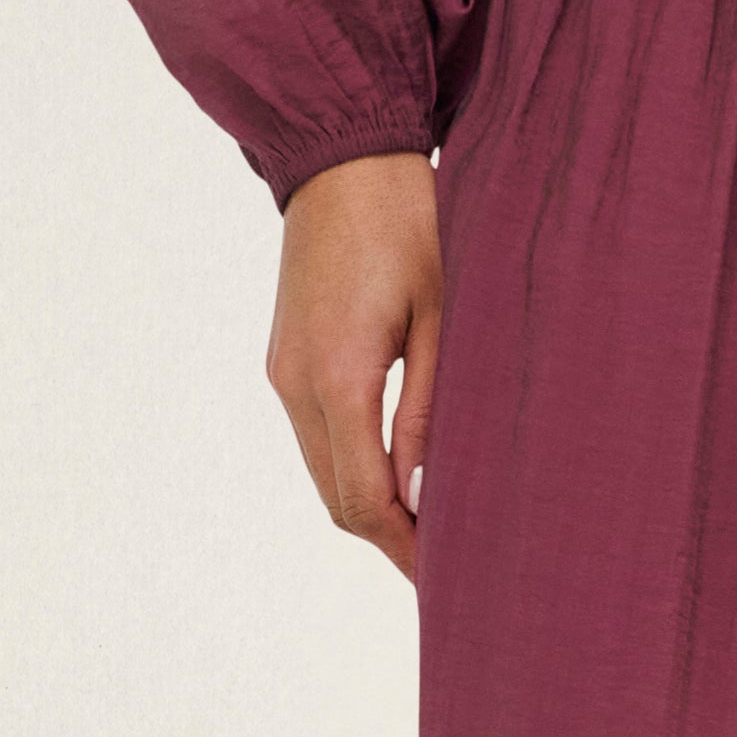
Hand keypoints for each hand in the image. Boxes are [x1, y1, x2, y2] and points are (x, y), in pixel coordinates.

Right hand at [265, 152, 443, 579]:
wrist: (341, 155)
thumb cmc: (410, 222)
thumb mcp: (444, 316)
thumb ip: (431, 412)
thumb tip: (423, 496)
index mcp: (338, 376)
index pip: (365, 500)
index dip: (407, 549)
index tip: (451, 581)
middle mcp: (297, 384)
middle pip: (339, 501)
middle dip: (392, 542)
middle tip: (452, 572)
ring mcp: (284, 373)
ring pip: (325, 476)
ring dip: (373, 510)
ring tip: (434, 534)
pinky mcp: (286, 360)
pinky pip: (318, 440)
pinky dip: (356, 472)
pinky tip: (401, 480)